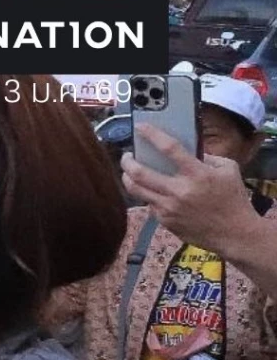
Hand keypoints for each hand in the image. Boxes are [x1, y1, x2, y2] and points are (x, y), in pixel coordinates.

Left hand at [122, 126, 263, 259]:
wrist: (234, 233)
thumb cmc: (233, 198)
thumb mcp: (228, 170)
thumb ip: (207, 157)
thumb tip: (187, 150)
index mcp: (197, 174)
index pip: (169, 149)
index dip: (152, 135)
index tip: (140, 126)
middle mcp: (179, 190)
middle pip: (140, 173)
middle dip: (127, 162)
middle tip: (126, 156)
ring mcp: (169, 208)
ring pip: (136, 190)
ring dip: (127, 178)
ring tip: (127, 171)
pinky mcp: (165, 221)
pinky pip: (148, 204)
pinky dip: (146, 195)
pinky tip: (148, 190)